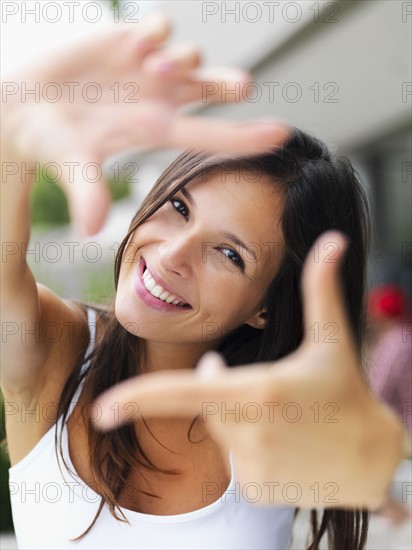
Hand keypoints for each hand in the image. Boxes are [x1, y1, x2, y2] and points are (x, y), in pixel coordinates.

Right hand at [2, 14, 287, 234]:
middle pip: (213, 90)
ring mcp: (147, 68)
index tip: (284, 134)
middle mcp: (161, 100)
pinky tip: (137, 44)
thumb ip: (87, 190)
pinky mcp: (127, 39)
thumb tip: (90, 229)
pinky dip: (156, 33)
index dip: (247, 137)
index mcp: (157, 131)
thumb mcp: (72, 164)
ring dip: (180, 60)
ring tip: (148, 66)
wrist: (26, 108)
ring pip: (190, 56)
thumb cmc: (53, 142)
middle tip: (242, 88)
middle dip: (230, 85)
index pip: (211, 137)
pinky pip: (159, 29)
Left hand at [95, 232, 403, 508]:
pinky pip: (234, 459)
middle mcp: (252, 433)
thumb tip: (332, 239)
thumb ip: (322, 287)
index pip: (187, 393)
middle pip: (208, 405)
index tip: (102, 410)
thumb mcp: (333, 338)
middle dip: (223, 388)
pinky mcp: (258, 491)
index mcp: (260, 391)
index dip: (139, 399)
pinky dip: (249, 446)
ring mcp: (255, 467)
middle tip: (262, 389)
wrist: (371, 457)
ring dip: (238, 417)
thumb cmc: (346, 390)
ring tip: (281, 415)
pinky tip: (283, 442)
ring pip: (222, 432)